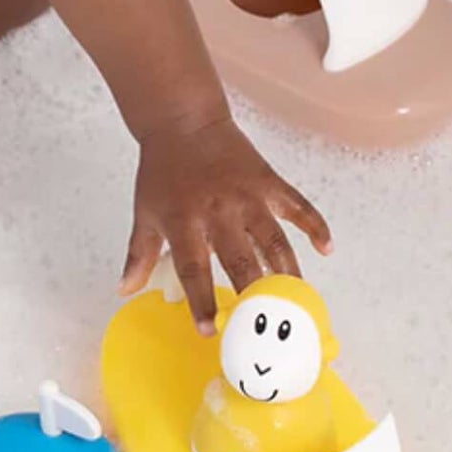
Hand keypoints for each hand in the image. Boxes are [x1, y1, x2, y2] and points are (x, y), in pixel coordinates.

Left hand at [119, 113, 332, 332]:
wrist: (184, 120)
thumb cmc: (163, 170)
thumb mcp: (145, 212)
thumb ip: (139, 254)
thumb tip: (125, 290)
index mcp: (184, 221)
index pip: (194, 270)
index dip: (202, 302)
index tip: (211, 331)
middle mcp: (218, 211)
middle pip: (240, 260)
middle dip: (252, 295)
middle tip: (264, 324)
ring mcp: (248, 196)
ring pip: (274, 241)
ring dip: (286, 272)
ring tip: (295, 300)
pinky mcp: (268, 182)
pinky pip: (298, 205)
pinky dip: (315, 225)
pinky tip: (326, 249)